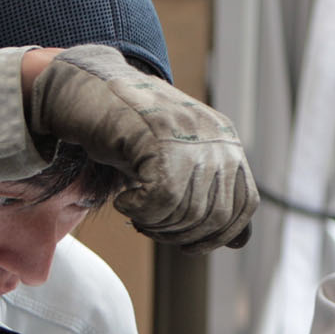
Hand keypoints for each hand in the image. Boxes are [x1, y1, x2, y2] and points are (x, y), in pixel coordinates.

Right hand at [30, 45, 257, 250]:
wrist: (88, 88)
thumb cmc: (130, 132)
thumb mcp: (178, 161)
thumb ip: (209, 193)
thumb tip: (239, 241)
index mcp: (226, 140)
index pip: (246, 203)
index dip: (220, 234)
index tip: (190, 245)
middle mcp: (215, 136)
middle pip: (216, 215)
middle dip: (182, 234)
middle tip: (151, 227)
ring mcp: (188, 134)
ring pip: (188, 211)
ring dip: (157, 225)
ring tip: (137, 213)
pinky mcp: (157, 136)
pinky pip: (161, 199)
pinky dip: (140, 211)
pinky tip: (124, 202)